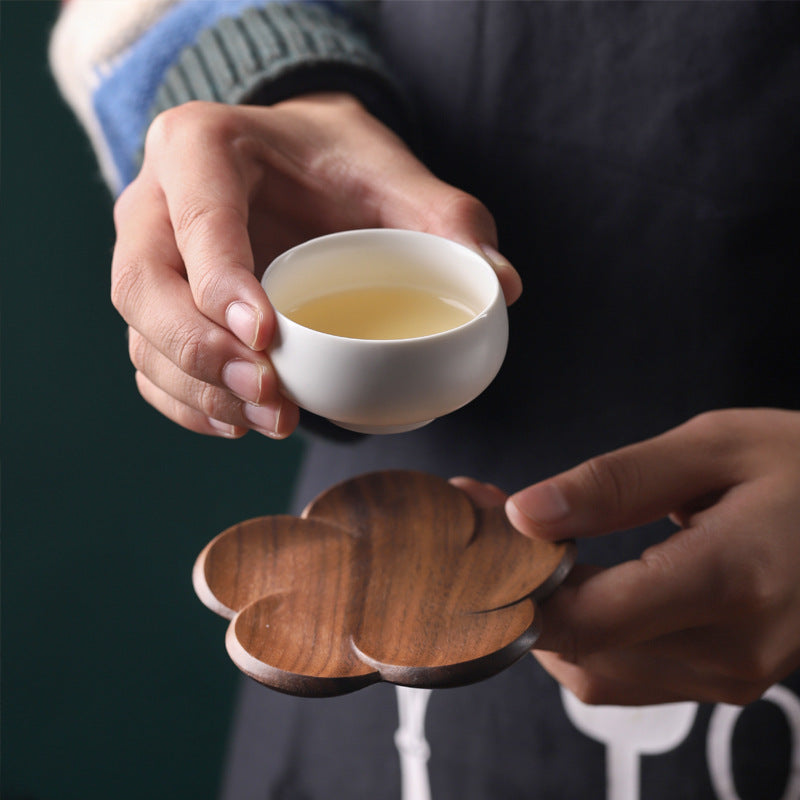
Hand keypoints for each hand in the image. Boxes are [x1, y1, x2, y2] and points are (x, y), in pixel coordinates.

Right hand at [111, 94, 520, 438]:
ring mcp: (148, 255)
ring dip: (197, 390)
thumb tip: (502, 284)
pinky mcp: (158, 304)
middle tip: (270, 396)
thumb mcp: (393, 172)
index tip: (268, 337)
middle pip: (141, 285)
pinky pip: (148, 362)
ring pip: (140, 334)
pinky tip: (239, 424)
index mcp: (200, 146)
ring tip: (270, 421)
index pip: (196, 219)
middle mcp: (154, 201)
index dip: (221, 281)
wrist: (295, 166)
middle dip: (200, 351)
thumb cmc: (337, 163)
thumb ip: (446, 217)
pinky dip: (186, 403)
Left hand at [456, 408, 799, 705]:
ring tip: (532, 551)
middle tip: (495, 529)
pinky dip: (585, 633)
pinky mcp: (726, 678)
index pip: (587, 618)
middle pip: (579, 649)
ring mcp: (732, 675)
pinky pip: (625, 674)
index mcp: (730, 579)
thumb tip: (527, 513)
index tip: (484, 541)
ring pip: (593, 673)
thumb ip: (614, 485)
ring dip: (547, 615)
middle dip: (520, 593)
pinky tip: (577, 582)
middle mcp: (732, 648)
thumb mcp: (712, 448)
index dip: (516, 586)